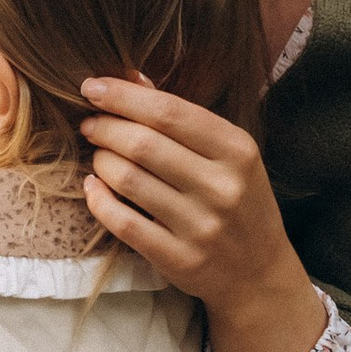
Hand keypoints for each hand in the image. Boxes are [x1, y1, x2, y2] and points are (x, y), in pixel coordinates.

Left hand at [78, 79, 328, 351]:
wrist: (259, 272)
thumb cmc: (238, 200)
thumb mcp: (228, 154)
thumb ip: (181, 117)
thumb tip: (130, 78)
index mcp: (238, 151)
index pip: (169, 112)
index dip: (123, 96)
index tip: (92, 87)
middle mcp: (222, 187)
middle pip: (142, 144)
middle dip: (105, 127)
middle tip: (90, 124)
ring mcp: (201, 227)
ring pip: (127, 180)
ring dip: (101, 161)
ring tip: (98, 154)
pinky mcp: (179, 259)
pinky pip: (122, 223)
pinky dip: (98, 200)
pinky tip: (93, 187)